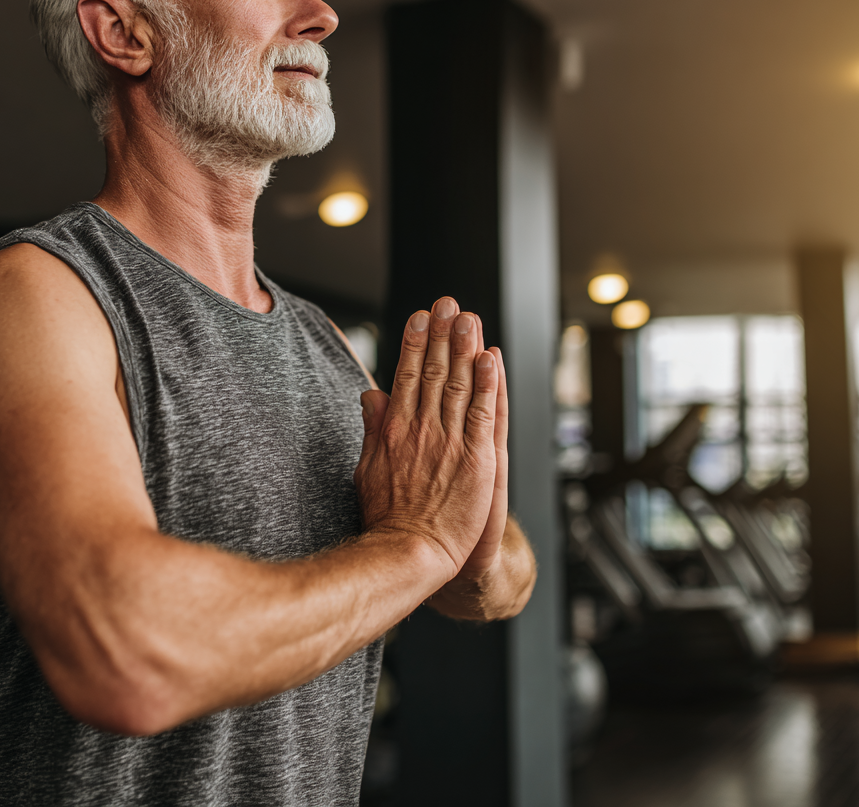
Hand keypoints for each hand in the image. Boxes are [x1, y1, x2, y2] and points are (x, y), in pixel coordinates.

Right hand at [353, 297, 498, 578]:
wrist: (411, 554)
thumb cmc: (387, 518)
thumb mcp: (367, 468)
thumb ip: (373, 428)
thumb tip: (371, 395)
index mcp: (395, 430)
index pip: (406, 376)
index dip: (415, 344)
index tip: (421, 317)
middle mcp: (421, 429)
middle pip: (434, 372)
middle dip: (442, 335)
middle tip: (449, 304)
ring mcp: (449, 442)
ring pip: (459, 385)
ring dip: (465, 349)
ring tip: (470, 319)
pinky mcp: (476, 458)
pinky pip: (484, 414)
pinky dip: (489, 385)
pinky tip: (491, 359)